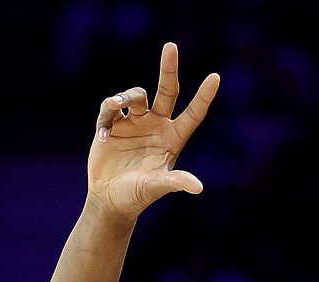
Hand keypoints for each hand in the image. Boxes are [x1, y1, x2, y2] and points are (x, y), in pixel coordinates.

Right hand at [90, 42, 219, 219]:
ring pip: (134, 96)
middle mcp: (157, 126)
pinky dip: (106, 115)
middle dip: (168, 69)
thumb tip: (198, 187)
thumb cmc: (137, 196)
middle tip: (171, 46)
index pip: (193, 114)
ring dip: (124, 97)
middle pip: (167, 91)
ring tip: (115, 105)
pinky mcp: (113, 124)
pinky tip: (103, 136)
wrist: (109, 199)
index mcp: (173, 138)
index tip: (215, 77)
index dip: (204, 97)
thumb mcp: (156, 187)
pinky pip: (109, 108)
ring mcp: (135, 123)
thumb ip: (175, 182)